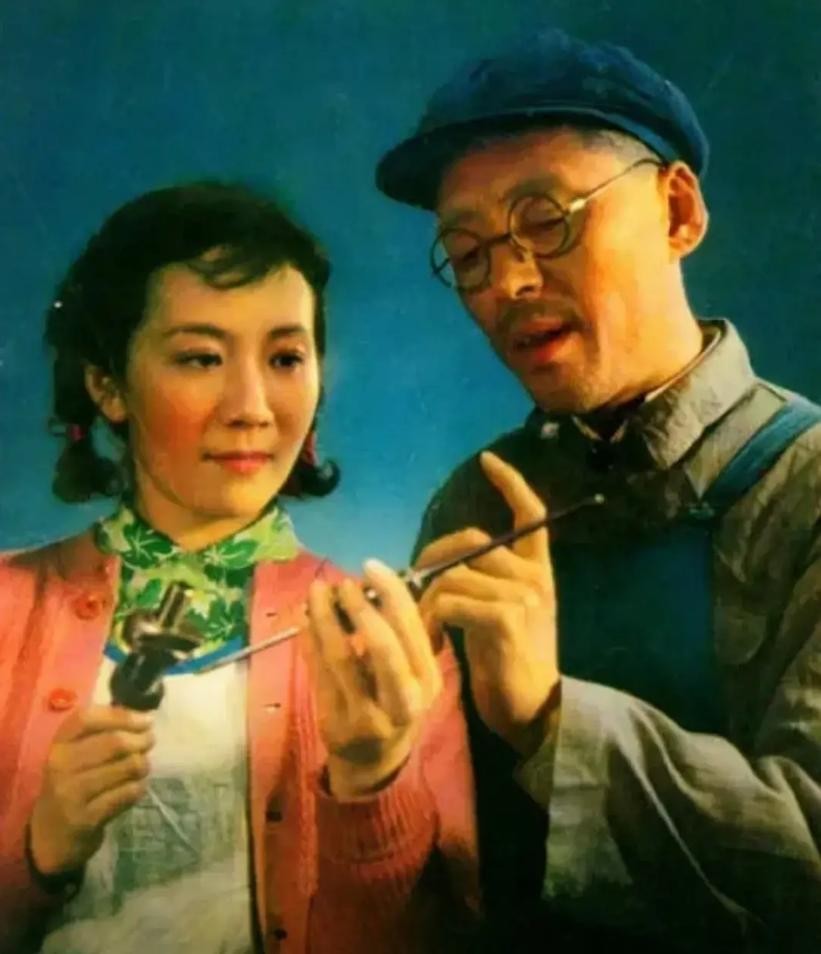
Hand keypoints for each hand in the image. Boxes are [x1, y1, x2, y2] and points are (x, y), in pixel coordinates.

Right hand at [29, 705, 153, 874]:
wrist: (48, 836)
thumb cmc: (70, 785)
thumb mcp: (74, 756)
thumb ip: (101, 733)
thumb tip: (142, 715)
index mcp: (59, 745)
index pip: (88, 718)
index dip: (122, 715)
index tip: (146, 719)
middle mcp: (60, 766)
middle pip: (114, 742)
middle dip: (141, 739)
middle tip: (150, 741)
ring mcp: (71, 794)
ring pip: (126, 767)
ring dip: (143, 764)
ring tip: (142, 766)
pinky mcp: (85, 818)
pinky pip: (127, 793)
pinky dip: (139, 787)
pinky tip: (136, 787)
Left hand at [304, 559, 442, 799]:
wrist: (375, 762)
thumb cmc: (393, 703)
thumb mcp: (409, 673)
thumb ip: (396, 634)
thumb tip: (367, 581)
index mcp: (428, 678)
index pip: (412, 628)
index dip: (391, 592)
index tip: (371, 566)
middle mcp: (406, 699)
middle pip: (383, 646)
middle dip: (360, 607)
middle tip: (343, 582)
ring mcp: (371, 715)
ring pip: (344, 657)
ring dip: (326, 618)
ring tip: (318, 591)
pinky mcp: (339, 723)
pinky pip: (320, 672)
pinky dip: (311, 640)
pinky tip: (306, 618)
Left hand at [417, 451, 558, 756]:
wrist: (531, 710)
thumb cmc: (509, 664)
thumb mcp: (499, 614)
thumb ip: (480, 583)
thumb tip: (436, 565)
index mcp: (538, 571)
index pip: (531, 514)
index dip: (510, 484)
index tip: (488, 460)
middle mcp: (535, 576)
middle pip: (469, 542)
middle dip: (431, 558)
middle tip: (411, 585)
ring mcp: (523, 595)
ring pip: (452, 575)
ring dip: (426, 600)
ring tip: (423, 626)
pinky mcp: (505, 617)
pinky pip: (450, 600)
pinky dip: (432, 619)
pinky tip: (436, 641)